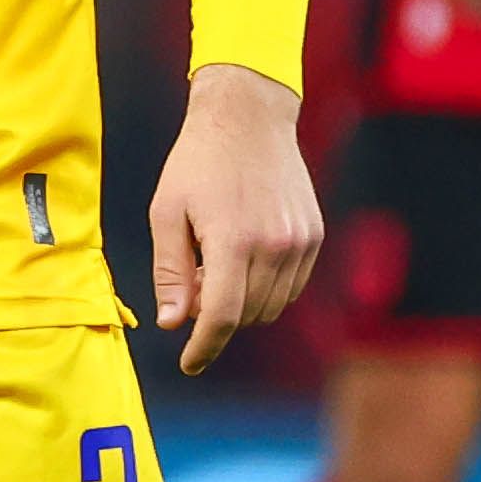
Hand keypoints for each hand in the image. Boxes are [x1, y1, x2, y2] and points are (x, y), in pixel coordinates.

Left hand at [147, 63, 318, 376]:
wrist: (249, 117)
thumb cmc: (197, 163)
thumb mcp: (166, 213)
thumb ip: (170, 272)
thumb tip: (173, 323)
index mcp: (233, 240)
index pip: (222, 317)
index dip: (204, 347)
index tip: (189, 363)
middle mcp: (275, 246)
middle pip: (246, 315)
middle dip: (215, 315)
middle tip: (193, 282)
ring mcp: (300, 242)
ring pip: (271, 306)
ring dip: (241, 303)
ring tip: (214, 264)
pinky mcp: (314, 236)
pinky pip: (290, 286)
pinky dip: (264, 288)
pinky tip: (241, 256)